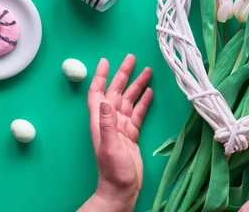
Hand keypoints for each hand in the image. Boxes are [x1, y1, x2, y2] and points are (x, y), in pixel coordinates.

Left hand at [78, 55, 152, 211]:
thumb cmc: (113, 171)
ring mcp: (121, 127)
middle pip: (115, 92)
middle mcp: (110, 121)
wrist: (121, 190)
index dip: (101, 77)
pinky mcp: (132, 134)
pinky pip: (138, 113)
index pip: (98, 94)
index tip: (106, 61)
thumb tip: (105, 100)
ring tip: (147, 71)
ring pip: (129, 100)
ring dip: (136, 85)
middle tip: (131, 59)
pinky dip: (143, 101)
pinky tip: (150, 92)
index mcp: (101, 122)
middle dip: (122, 75)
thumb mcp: (109, 146)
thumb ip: (107, 124)